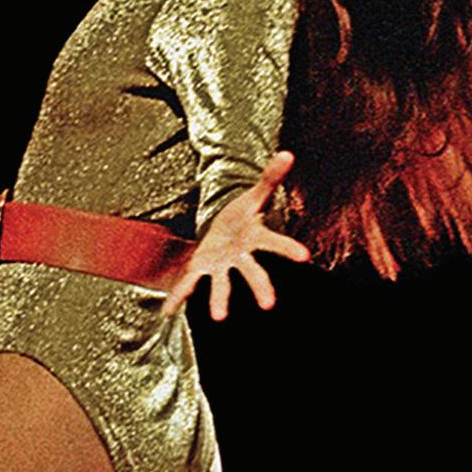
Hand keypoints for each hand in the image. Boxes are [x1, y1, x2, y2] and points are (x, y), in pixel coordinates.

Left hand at [164, 152, 310, 320]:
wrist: (226, 232)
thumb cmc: (243, 215)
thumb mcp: (254, 195)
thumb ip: (270, 178)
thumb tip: (287, 153)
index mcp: (256, 238)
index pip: (275, 243)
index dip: (289, 248)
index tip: (305, 256)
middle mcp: (242, 257)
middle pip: (253, 272)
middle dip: (261, 287)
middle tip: (268, 305)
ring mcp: (222, 266)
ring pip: (223, 284)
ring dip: (220, 300)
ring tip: (219, 317)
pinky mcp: (202, 270)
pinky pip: (190, 284)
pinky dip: (178, 297)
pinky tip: (165, 312)